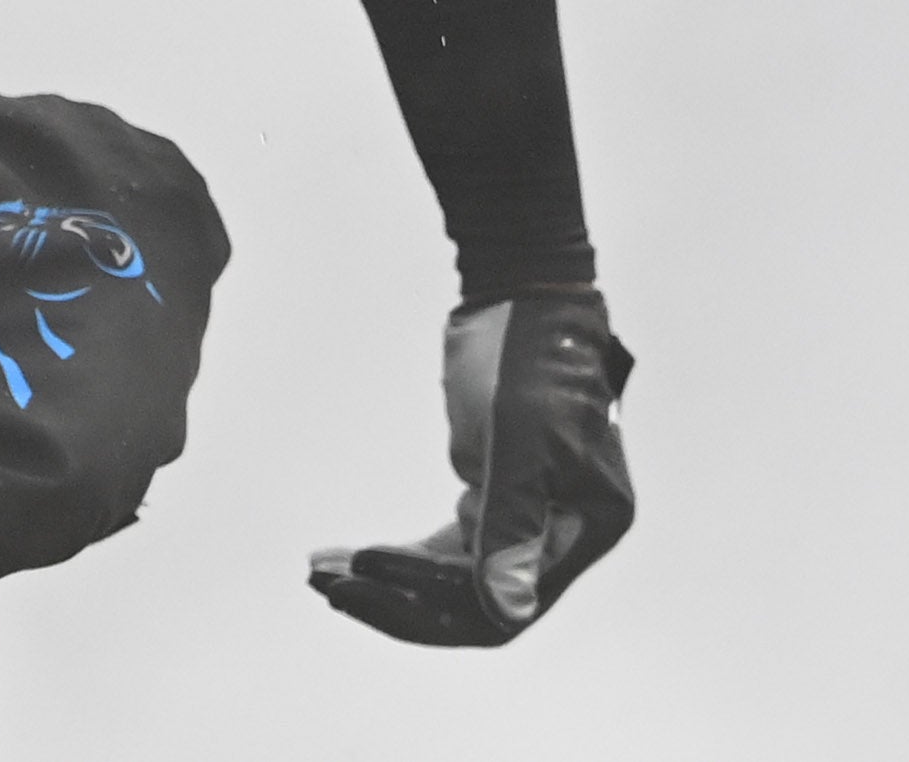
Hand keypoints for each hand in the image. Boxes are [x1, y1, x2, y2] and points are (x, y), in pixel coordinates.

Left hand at [310, 287, 632, 645]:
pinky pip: (443, 550)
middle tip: (331, 588)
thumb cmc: (529, 355)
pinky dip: (397, 557)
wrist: (518, 294)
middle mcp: (562, 535)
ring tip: (320, 572)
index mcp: (588, 527)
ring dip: (388, 582)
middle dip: (401, 601)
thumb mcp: (520, 438)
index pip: (509, 600)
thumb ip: (513, 525)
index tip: (368, 573)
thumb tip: (505, 613)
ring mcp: (525, 519)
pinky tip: (343, 555)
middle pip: (476, 603)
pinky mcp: (491, 498)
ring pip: (453, 581)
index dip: (436, 602)